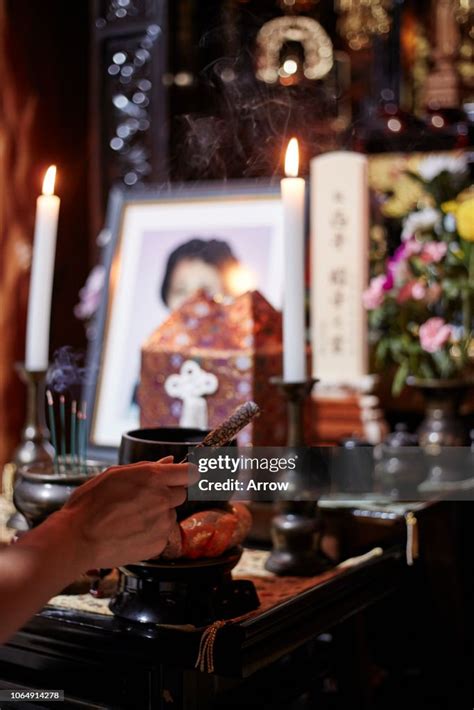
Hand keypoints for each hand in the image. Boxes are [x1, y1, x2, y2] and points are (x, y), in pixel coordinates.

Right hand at [57, 456, 196, 568]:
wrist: (77, 539)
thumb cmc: (90, 504)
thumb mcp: (115, 474)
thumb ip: (147, 467)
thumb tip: (169, 462)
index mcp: (153, 478)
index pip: (190, 473)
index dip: (185, 475)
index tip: (179, 478)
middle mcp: (162, 500)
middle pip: (181, 494)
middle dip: (167, 494)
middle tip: (142, 499)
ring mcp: (162, 524)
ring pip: (171, 515)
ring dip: (158, 515)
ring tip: (131, 518)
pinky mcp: (158, 544)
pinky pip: (163, 534)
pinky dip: (152, 533)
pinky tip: (131, 532)